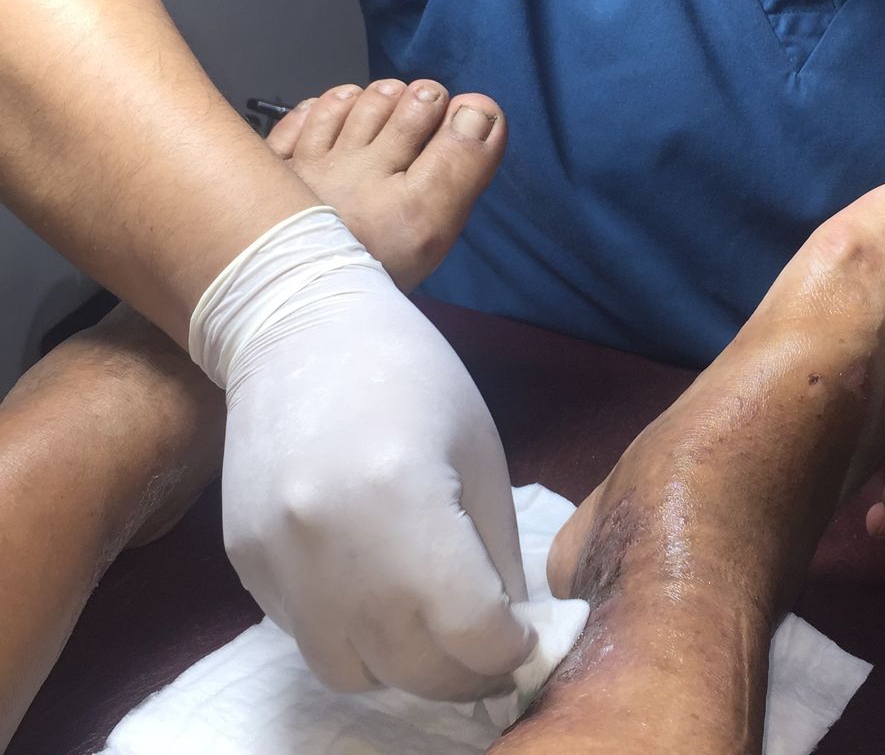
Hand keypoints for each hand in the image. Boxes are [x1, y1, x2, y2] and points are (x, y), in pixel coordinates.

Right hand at [198, 209, 534, 700]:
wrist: (300, 328)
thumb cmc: (412, 374)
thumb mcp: (480, 451)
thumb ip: (496, 554)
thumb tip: (511, 635)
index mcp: (403, 498)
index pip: (470, 632)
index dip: (510, 647)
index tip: (525, 636)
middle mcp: (329, 544)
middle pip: (412, 668)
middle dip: (465, 669)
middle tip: (489, 643)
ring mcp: (276, 560)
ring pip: (353, 671)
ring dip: (403, 665)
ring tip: (431, 622)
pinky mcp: (245, 565)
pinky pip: (309, 636)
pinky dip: (352, 634)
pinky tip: (376, 587)